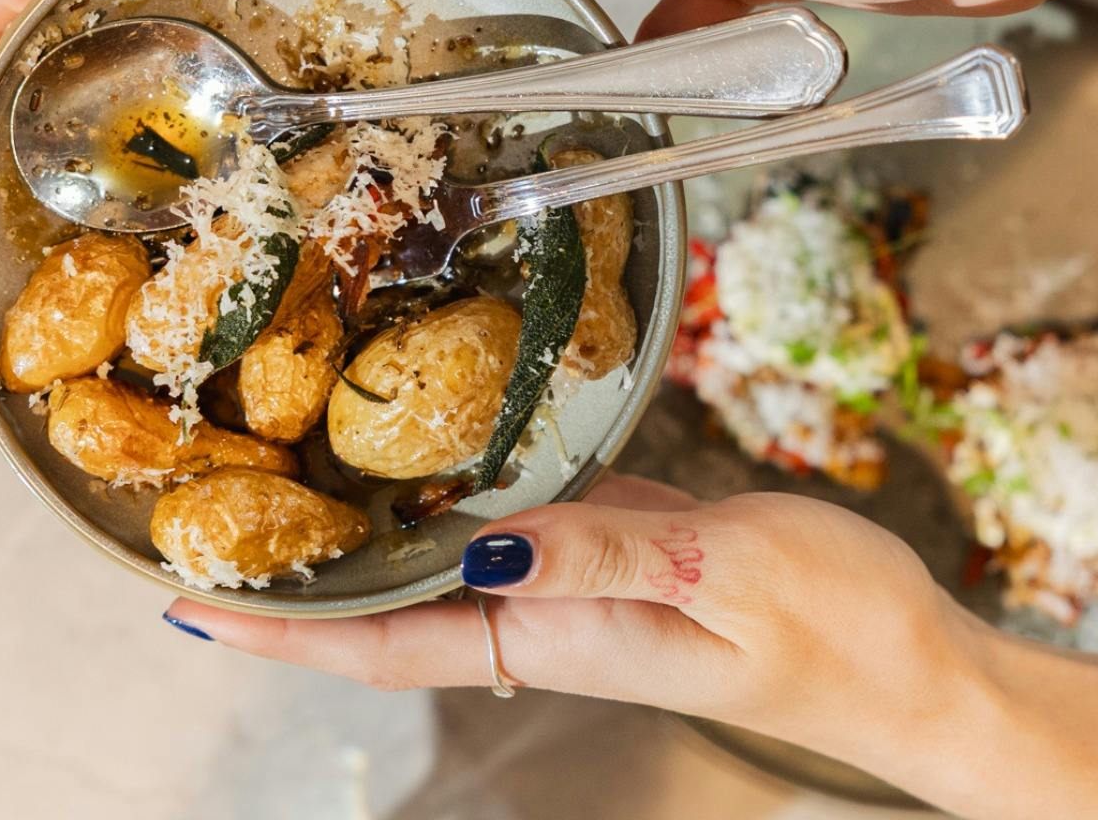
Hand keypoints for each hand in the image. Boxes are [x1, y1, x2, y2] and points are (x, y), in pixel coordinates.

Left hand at [164, 476, 1097, 819]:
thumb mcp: (724, 577)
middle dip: (290, 579)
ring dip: (353, 529)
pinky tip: (411, 439)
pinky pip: (501, 513)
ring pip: (432, 556)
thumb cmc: (834, 630)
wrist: (907, 658)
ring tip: (271, 472)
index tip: (191, 606)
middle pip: (383, 608)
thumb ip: (604, 558)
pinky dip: (445, 485)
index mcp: (553, 636)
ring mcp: (569, 578)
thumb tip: (483, 544)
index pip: (382, 646)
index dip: (283, 632)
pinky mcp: (604, 541)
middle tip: (198, 519)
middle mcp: (540, 611)